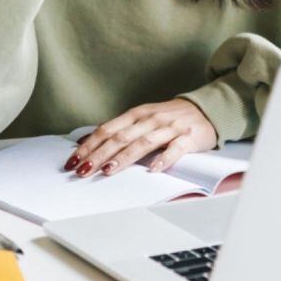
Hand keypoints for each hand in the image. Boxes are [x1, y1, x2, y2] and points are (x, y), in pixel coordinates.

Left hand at [64, 99, 218, 177]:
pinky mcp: (188, 138)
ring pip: (143, 143)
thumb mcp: (143, 118)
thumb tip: (88, 140)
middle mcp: (151, 119)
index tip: (74, 160)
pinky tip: (153, 169)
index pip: (108, 129)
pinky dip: (164, 159)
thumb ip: (120, 129)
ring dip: (124, 157)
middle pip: (120, 137)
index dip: (89, 145)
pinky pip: (175, 149)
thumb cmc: (170, 117)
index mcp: (137, 114)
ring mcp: (170, 128)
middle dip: (99, 154)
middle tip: (82, 170)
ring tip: (108, 170)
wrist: (206, 109)